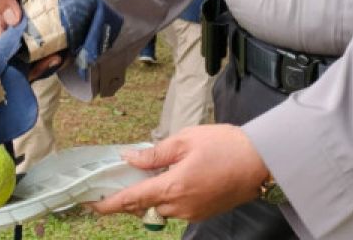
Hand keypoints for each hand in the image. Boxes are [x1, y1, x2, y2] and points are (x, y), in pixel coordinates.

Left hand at [89, 124, 270, 222]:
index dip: (109, 204)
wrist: (261, 161)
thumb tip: (129, 158)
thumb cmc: (225, 145)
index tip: (91, 204)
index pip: (132, 199)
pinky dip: (167, 197)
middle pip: (144, 207)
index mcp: (173, 187)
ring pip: (160, 209)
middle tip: (118, 180)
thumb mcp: (185, 140)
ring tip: (149, 174)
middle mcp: (181, 207)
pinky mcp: (203, 213)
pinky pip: (176, 209)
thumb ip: (154, 153)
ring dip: (150, 196)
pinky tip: (172, 178)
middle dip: (129, 197)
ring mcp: (193, 213)